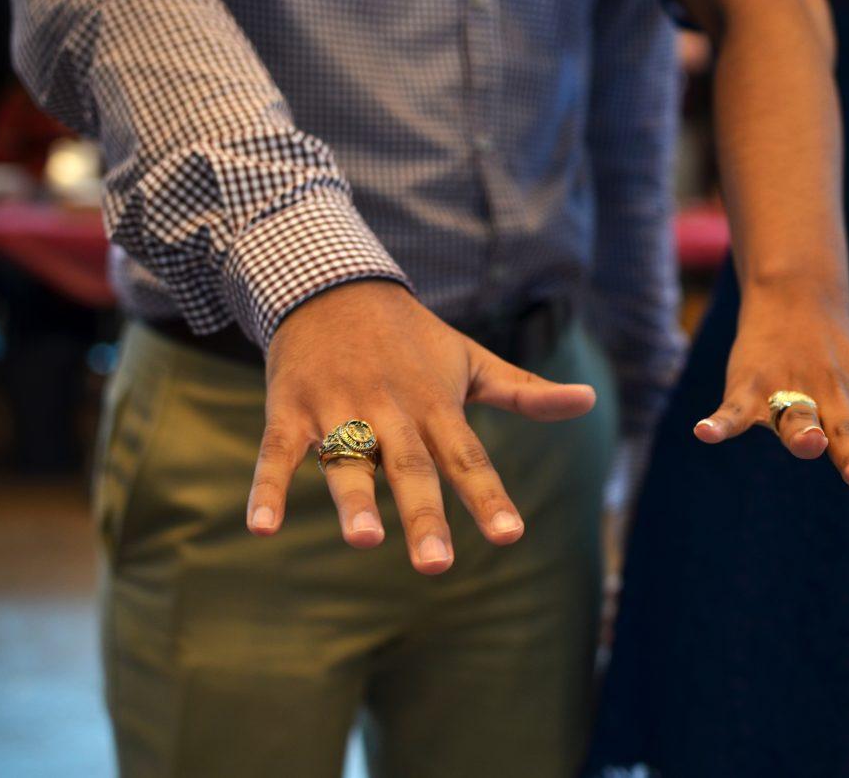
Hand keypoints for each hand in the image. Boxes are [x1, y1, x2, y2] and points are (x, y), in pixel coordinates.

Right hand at [245, 280, 596, 572]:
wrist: (333, 282)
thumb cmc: (412, 339)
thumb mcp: (471, 360)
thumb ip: (524, 393)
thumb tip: (588, 399)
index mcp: (435, 406)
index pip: (467, 458)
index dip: (488, 497)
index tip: (510, 537)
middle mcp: (391, 410)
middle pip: (411, 468)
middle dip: (423, 516)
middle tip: (436, 566)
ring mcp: (338, 408)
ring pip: (346, 458)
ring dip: (353, 499)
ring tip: (364, 540)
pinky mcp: (290, 408)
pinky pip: (277, 452)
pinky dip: (267, 488)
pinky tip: (261, 528)